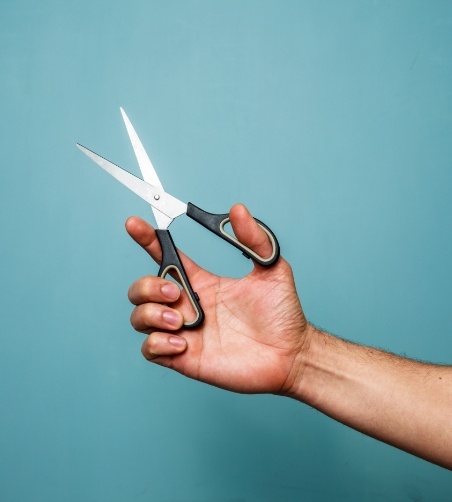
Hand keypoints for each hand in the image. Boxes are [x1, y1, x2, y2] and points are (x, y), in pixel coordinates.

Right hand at [126, 204, 310, 394]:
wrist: (291, 353)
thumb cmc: (282, 313)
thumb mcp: (272, 269)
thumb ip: (254, 239)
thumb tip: (238, 210)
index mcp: (201, 282)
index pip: (164, 256)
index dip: (147, 239)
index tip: (135, 223)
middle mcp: (187, 305)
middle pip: (141, 288)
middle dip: (148, 286)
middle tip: (177, 293)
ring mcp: (184, 331)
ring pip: (139, 317)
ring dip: (151, 313)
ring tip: (182, 321)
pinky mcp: (184, 358)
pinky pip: (149, 349)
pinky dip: (158, 343)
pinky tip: (184, 343)